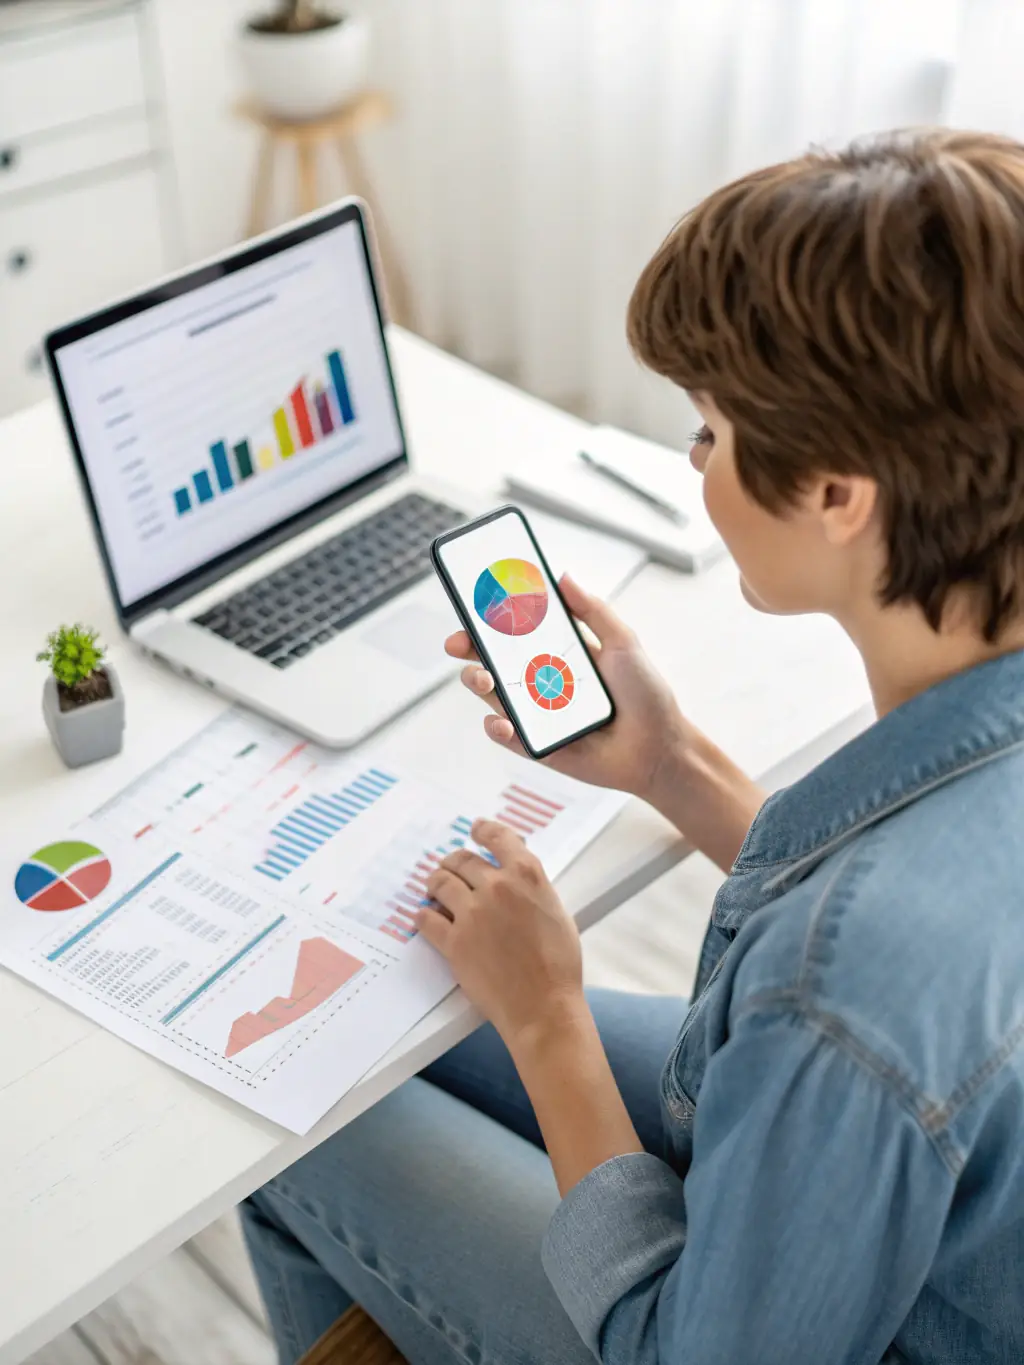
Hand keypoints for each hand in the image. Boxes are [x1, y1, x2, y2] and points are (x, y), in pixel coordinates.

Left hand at [416, 818, 584, 1046]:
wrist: (543, 1006)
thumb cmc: (559, 964)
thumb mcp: (556, 912)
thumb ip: (533, 889)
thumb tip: (515, 879)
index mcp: (527, 876)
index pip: (498, 837)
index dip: (484, 830)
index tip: (475, 829)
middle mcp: (497, 887)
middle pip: (462, 859)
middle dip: (454, 861)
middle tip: (451, 867)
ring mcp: (472, 914)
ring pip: (439, 882)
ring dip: (436, 883)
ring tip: (435, 890)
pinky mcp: (453, 942)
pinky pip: (426, 919)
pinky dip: (424, 916)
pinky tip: (425, 919)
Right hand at [445, 574, 690, 800]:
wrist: (661, 748)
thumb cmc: (647, 696)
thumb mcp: (623, 643)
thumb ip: (592, 610)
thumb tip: (562, 576)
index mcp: (558, 654)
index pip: (514, 632)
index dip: (489, 620)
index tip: (472, 606)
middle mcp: (541, 682)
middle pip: (492, 661)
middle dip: (468, 649)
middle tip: (459, 643)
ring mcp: (537, 715)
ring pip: (492, 696)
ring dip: (477, 683)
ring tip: (482, 678)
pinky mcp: (538, 746)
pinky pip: (506, 735)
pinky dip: (497, 728)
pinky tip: (502, 721)